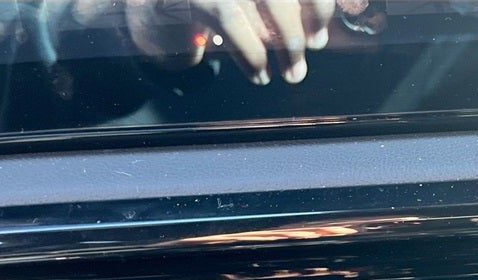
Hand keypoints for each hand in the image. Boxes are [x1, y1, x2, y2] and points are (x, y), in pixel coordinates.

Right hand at [124, 0, 335, 83]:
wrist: (158, 8)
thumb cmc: (219, 8)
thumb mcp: (255, 7)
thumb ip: (286, 14)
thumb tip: (319, 37)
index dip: (319, 6)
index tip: (320, 36)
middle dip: (301, 26)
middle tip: (308, 56)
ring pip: (265, 0)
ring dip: (285, 44)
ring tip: (292, 74)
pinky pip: (231, 20)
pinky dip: (252, 54)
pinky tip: (260, 74)